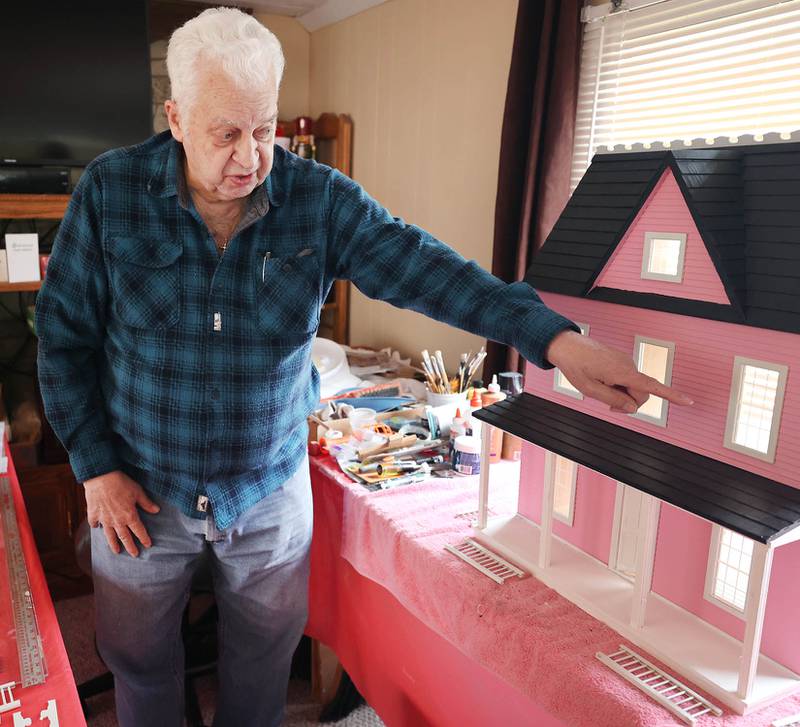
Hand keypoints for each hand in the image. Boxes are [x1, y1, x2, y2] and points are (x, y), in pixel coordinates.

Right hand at [84, 470, 159, 555]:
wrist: (101, 477)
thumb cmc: (121, 483)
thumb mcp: (138, 492)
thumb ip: (146, 503)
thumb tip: (157, 510)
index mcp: (129, 516)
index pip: (139, 530)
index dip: (144, 538)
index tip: (148, 545)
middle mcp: (117, 521)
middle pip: (125, 537)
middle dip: (130, 546)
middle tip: (134, 554)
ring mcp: (104, 519)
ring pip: (110, 535)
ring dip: (114, 544)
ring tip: (117, 552)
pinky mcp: (93, 514)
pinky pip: (95, 524)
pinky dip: (96, 527)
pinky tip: (98, 529)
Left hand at [545, 330, 692, 413]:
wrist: (567, 346)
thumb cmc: (576, 367)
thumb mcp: (590, 390)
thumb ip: (613, 400)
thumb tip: (633, 407)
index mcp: (622, 372)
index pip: (652, 387)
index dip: (672, 396)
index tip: (689, 402)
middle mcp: (629, 365)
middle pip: (641, 394)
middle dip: (629, 404)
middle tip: (608, 407)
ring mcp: (626, 362)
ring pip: (633, 387)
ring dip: (621, 394)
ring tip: (599, 387)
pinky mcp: (622, 361)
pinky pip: (626, 379)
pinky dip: (618, 385)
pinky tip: (601, 380)